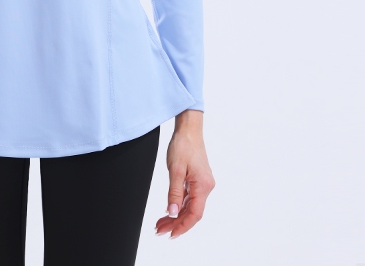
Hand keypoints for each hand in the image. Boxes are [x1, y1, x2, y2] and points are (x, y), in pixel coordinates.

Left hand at [154, 110, 214, 239]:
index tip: (170, 234)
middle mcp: (205, 187)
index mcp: (203, 186)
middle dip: (175, 223)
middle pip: (191, 212)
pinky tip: (168, 210)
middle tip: (159, 230)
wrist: (189, 129)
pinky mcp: (197, 179)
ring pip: (189, 206)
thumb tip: (172, 212)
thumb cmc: (183, 145)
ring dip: (175, 215)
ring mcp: (202, 183)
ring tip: (160, 223)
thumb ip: (174, 192)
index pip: (194, 214)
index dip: (182, 226)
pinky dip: (178, 205)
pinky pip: (189, 197)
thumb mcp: (175, 169)